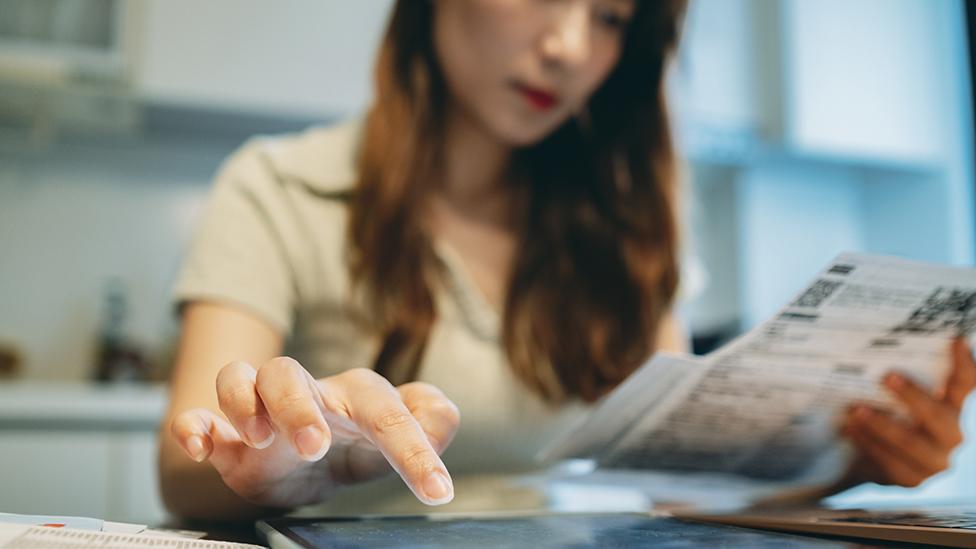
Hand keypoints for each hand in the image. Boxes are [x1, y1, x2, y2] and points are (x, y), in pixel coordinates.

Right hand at [169, 358, 459, 507]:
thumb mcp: (396, 440)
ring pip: (240, 379)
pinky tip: (199, 444)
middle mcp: (305, 394)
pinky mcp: (226, 438)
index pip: (386, 410)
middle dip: (298, 407)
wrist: (306, 465)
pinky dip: (193, 425)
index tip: (436, 490)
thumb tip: (442, 413)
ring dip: (243, 403)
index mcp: (354, 397)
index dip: (414, 449)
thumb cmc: (356, 444)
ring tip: (259, 438)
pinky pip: (198, 416)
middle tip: (315, 447)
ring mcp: (260, 411)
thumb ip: (429, 422)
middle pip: (289, 374)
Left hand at [841, 338, 975, 487]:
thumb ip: (896, 378)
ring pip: (910, 442)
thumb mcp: (894, 397)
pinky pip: (891, 463)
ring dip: (881, 425)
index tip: (955, 340)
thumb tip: (868, 346)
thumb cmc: (885, 416)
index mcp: (952, 408)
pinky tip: (851, 431)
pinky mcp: (913, 479)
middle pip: (937, 415)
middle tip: (887, 376)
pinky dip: (869, 444)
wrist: (869, 461)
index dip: (964, 364)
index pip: (964, 385)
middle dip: (913, 395)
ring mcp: (934, 461)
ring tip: (856, 411)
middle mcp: (950, 434)